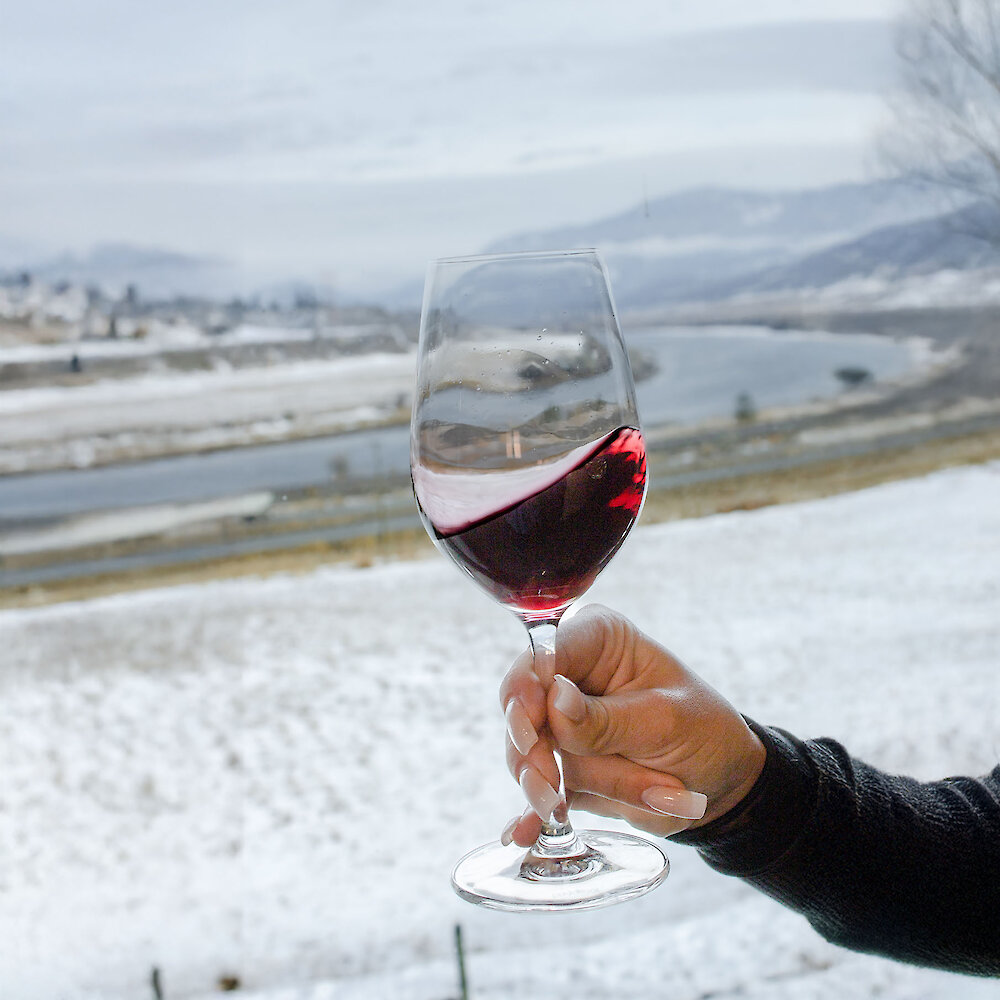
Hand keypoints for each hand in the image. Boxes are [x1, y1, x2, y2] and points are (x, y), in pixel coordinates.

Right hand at [499, 605, 765, 846]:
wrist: (718, 786)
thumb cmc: (704, 732)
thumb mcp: (665, 722)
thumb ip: (606, 718)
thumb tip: (553, 699)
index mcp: (598, 640)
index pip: (545, 651)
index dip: (529, 684)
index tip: (530, 723)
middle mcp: (569, 674)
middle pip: (523, 707)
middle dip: (536, 750)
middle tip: (548, 783)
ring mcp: (560, 723)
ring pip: (531, 755)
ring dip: (560, 787)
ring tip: (573, 807)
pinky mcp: (559, 764)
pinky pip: (534, 788)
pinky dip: (533, 813)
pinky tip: (525, 832)